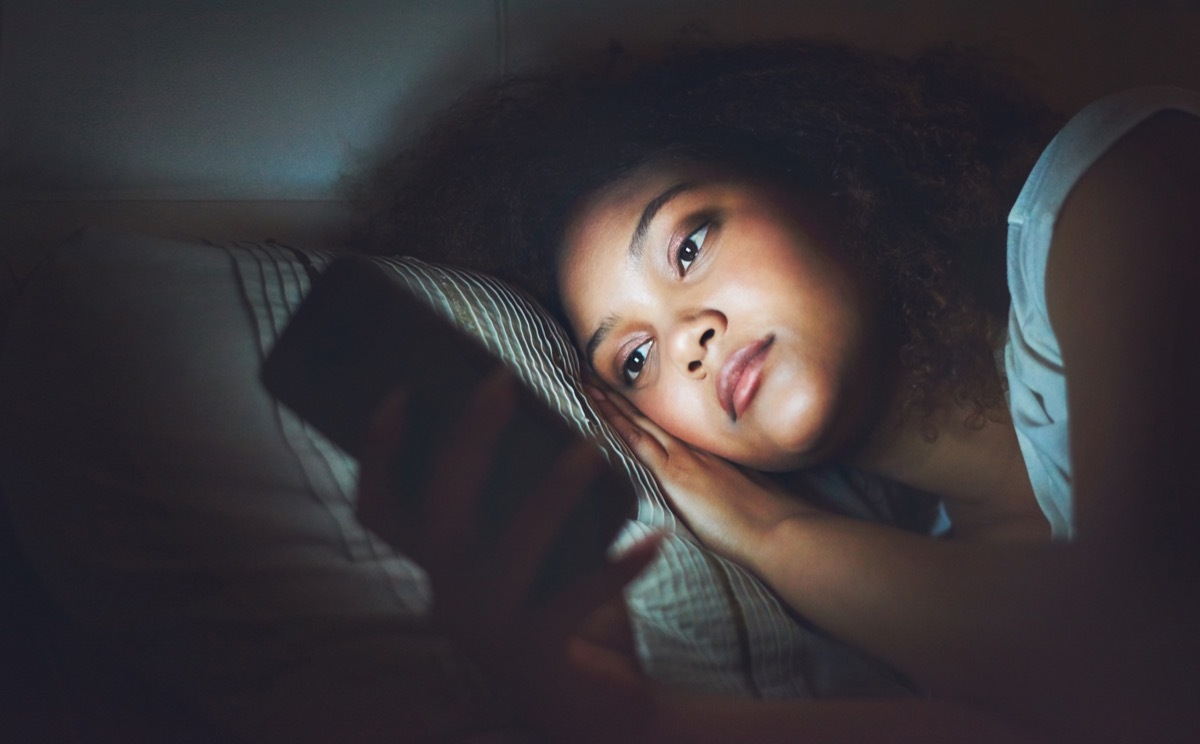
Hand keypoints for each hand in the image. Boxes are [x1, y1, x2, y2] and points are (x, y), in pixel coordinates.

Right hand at [356, 373, 661, 741]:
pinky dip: (619, 566)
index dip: (379, 453)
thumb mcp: (534, 554)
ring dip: (553, 491)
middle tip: (503, 382)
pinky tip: (654, 537)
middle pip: (441, 512)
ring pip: (510, 548)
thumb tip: (533, 416)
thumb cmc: (562, 613)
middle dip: (468, 439)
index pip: (380, 510)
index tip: (401, 393)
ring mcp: (486, 630)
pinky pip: (579, 599)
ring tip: (592, 447)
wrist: (593, 712)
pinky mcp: (534, 655)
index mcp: (438, 569)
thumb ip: (522, 502)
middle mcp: (448, 599)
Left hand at [584, 383, 818, 568]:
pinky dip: (614, 425)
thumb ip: (726, 477)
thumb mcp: (745, 487)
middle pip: (647, 413)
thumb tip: (715, 482)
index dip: (640, 402)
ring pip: (637, 421)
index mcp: (706, 449)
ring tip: (584, 379)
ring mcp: (683, 458)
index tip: (620, 383)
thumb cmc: (769, 517)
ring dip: (609, 401)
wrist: (779, 530)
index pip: (665, 420)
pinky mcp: (676, 476)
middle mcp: (692, 446)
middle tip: (591, 366)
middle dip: (619, 391)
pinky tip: (595, 410)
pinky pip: (637, 444)